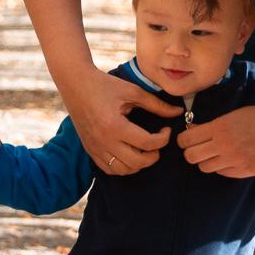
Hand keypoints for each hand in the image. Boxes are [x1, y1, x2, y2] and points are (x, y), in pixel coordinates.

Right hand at [64, 65, 179, 174]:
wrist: (76, 84)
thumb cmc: (105, 85)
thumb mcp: (133, 92)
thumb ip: (157, 104)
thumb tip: (178, 112)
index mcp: (115, 126)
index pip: (147, 144)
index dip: (164, 139)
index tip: (166, 130)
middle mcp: (104, 141)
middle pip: (137, 162)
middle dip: (154, 156)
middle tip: (157, 143)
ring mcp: (95, 148)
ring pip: (123, 170)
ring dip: (138, 164)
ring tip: (144, 150)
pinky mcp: (90, 150)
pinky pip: (109, 169)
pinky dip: (122, 166)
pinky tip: (129, 153)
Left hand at [176, 102, 254, 178]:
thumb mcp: (235, 114)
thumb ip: (213, 125)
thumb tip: (192, 130)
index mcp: (220, 127)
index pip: (187, 140)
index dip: (183, 140)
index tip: (186, 140)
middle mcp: (225, 146)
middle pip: (191, 157)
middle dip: (191, 152)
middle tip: (198, 148)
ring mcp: (235, 161)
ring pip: (205, 167)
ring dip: (207, 160)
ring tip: (216, 153)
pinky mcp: (245, 172)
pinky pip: (223, 173)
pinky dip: (223, 167)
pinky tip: (231, 157)